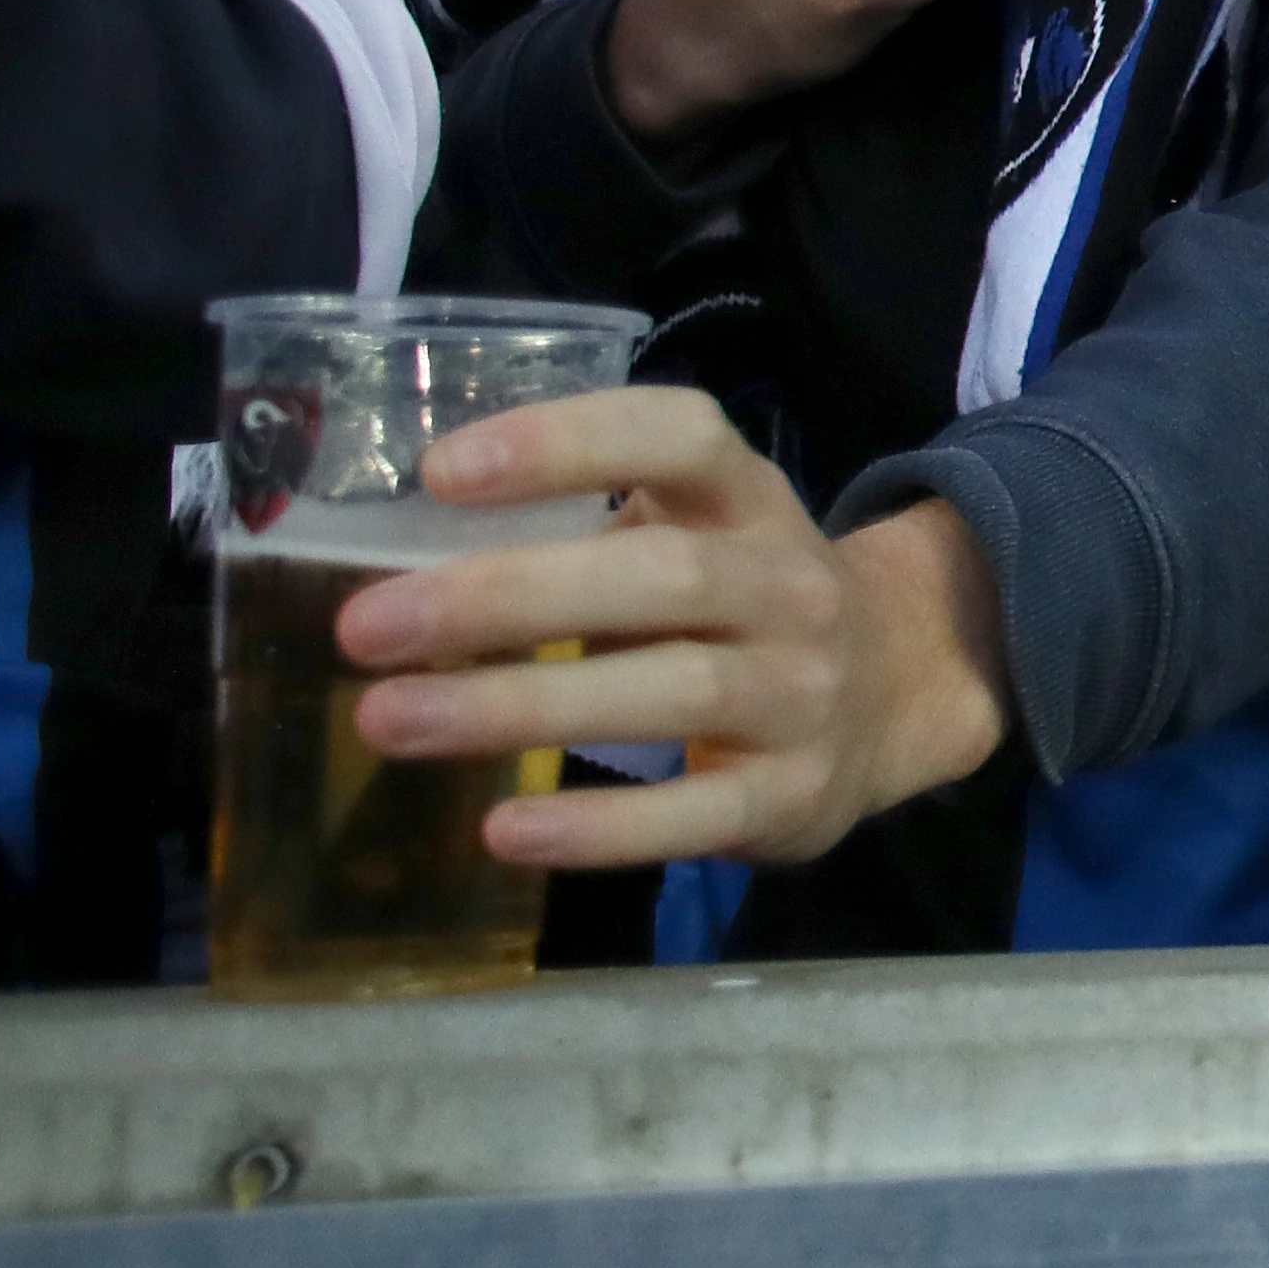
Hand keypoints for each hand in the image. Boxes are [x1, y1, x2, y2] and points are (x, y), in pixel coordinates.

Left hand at [343, 390, 1006, 865]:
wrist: (901, 690)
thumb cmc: (740, 602)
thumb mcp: (696, 532)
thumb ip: (579, 535)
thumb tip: (392, 571)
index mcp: (749, 500)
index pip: (680, 438)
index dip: (567, 444)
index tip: (439, 472)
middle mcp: (789, 585)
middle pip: (663, 575)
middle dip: (507, 597)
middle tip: (367, 627)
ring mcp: (802, 692)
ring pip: (673, 690)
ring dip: (521, 706)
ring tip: (389, 720)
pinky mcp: (794, 794)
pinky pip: (698, 812)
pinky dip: (600, 826)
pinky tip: (504, 829)